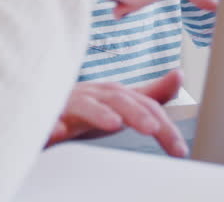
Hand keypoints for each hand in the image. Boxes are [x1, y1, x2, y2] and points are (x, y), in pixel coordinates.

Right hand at [44, 69, 188, 155]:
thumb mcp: (120, 103)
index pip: (145, 105)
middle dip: (136, 113)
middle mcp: (93, 96)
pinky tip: (58, 132)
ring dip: (99, 113)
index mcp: (113, 95)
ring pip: (85, 105)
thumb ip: (150, 93)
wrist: (43, 108)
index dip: (164, 125)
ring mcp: (68, 105)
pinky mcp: (45, 116)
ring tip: (114, 124)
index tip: (180, 150)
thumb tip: (179, 74)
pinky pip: (46, 120)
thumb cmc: (85, 108)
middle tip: (152, 129)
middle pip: (118, 100)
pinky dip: (52, 125)